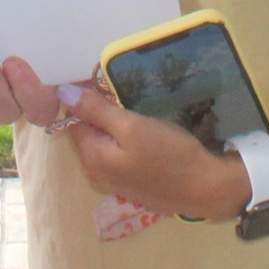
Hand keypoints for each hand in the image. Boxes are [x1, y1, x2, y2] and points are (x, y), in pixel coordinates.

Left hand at [57, 84, 251, 220]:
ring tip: (127, 105)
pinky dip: (119, 138)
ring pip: (100, 141)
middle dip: (95, 110)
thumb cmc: (168, 154)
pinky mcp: (129, 182)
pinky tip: (137, 128)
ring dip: (108, 123)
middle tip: (115, 91)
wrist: (206, 188)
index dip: (82, 97)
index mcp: (91, 159)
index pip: (71, 119)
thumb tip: (62, 93)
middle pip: (84, 131)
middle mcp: (95, 173)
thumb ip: (95, 110)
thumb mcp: (131, 126)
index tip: (99, 80)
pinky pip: (114, 153)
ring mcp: (112, 181)